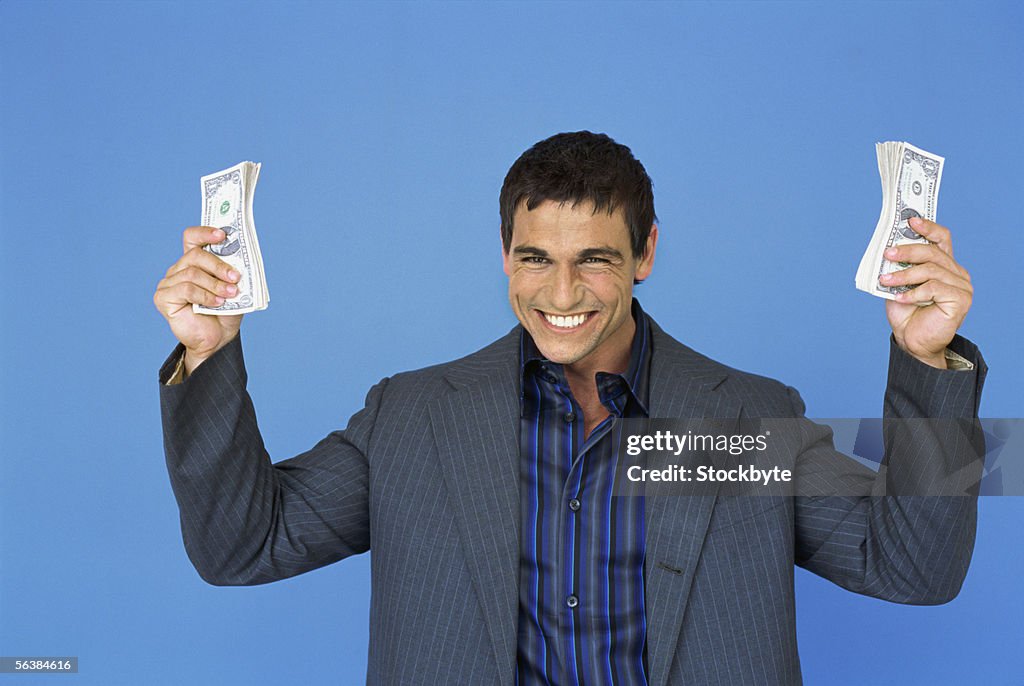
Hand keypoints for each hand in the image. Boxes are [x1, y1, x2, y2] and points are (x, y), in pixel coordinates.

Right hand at [153, 226, 244, 372]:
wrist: (217, 340)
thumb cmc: (225, 313)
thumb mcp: (235, 288)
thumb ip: (233, 272)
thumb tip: (240, 259)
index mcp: (194, 262)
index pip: (192, 238)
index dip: (205, 233)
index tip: (223, 235)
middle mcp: (178, 269)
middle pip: (194, 255)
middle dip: (218, 265)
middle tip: (235, 277)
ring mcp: (168, 283)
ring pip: (192, 273)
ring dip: (215, 284)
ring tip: (230, 294)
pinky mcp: (163, 298)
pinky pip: (186, 289)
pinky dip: (205, 296)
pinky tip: (217, 303)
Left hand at [879, 217, 972, 368]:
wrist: (912, 341)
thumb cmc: (907, 312)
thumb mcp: (898, 284)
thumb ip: (899, 267)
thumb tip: (889, 249)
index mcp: (944, 265)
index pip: (942, 238)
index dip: (928, 227)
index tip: (910, 221)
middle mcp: (957, 272)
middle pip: (933, 252)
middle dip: (907, 250)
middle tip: (887, 253)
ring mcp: (962, 285)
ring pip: (931, 269)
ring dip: (904, 274)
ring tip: (886, 280)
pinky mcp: (961, 299)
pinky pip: (934, 287)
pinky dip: (913, 292)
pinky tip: (901, 298)